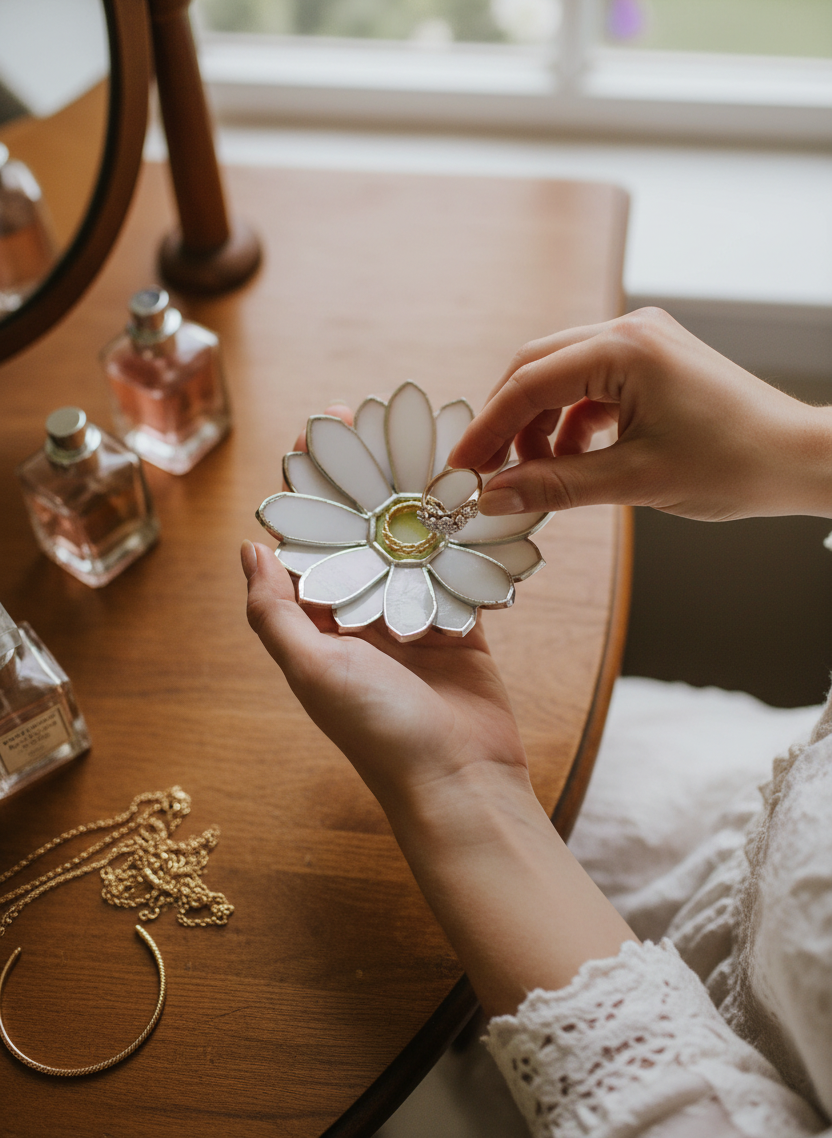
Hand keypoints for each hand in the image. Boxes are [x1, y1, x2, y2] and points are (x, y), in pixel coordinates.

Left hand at [246, 401, 526, 807]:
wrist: (462, 782)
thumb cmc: (380, 731)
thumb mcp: (312, 670)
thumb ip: (275, 611)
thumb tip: (247, 547)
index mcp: (320, 625)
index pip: (307, 544)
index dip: (308, 492)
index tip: (312, 438)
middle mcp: (363, 616)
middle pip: (360, 533)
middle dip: (362, 480)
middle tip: (368, 420)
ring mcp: (413, 617)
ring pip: (409, 542)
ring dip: (411, 496)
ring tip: (416, 440)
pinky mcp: (461, 624)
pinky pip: (457, 569)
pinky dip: (460, 534)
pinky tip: (465, 489)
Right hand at [449, 308, 831, 521]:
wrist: (801, 459)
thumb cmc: (735, 464)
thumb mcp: (636, 481)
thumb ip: (556, 485)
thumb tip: (493, 496)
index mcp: (625, 348)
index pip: (529, 384)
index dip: (486, 430)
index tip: (459, 470)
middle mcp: (630, 330)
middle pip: (536, 369)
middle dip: (505, 422)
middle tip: (481, 472)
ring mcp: (643, 341)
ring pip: (560, 376)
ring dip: (538, 425)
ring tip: (533, 475)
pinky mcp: (652, 360)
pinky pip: (590, 385)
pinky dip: (571, 422)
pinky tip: (572, 460)